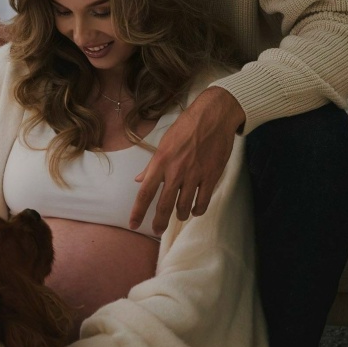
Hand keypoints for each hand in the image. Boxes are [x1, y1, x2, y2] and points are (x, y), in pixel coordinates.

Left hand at [131, 87, 245, 234]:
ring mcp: (195, 174)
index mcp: (161, 161)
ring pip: (184, 206)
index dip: (138, 211)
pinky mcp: (211, 176)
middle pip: (164, 205)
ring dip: (180, 215)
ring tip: (179, 215)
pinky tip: (195, 210)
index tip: (133, 225)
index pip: (145, 192)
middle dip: (159, 222)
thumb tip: (139, 180)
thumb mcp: (164, 143)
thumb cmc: (187, 126)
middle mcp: (176, 170)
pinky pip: (203, 201)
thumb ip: (152, 165)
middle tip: (157, 230)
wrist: (214, 116)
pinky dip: (197, 210)